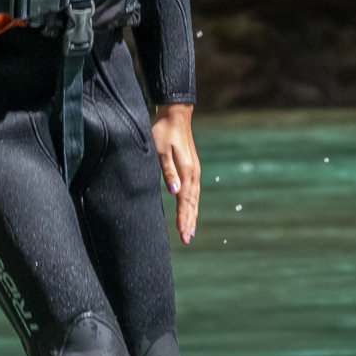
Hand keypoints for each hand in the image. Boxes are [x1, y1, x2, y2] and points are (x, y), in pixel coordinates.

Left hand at [153, 102, 199, 244]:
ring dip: (192, 215)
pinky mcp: (192, 168)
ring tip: (190, 231)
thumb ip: (168, 171)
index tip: (183, 234)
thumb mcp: (161, 151)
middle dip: (189, 222)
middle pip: (192, 203)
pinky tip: (190, 210)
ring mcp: (194, 171)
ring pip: (194, 199)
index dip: (184, 218)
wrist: (176, 116)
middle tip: (187, 239)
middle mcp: (193, 174)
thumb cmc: (164, 133)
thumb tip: (175, 192)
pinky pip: (194, 192)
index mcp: (187, 171)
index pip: (185, 200)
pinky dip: (192, 205)